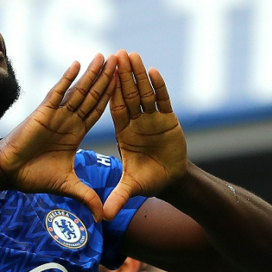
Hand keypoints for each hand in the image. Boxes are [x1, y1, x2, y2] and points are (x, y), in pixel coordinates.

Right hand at [0, 53, 116, 220]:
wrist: (8, 172)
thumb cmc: (33, 176)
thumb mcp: (67, 186)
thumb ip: (86, 195)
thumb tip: (103, 216)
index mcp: (75, 132)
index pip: (99, 112)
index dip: (113, 98)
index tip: (128, 86)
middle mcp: (68, 120)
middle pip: (93, 96)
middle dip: (108, 80)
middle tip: (122, 61)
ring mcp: (56, 114)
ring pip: (79, 90)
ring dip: (92, 74)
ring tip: (105, 57)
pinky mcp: (42, 112)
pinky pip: (57, 92)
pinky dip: (67, 78)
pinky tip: (78, 64)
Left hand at [103, 50, 187, 219]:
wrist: (171, 180)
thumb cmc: (149, 181)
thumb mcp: (130, 189)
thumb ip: (117, 199)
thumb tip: (102, 217)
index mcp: (123, 133)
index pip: (114, 109)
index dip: (108, 92)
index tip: (100, 76)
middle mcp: (136, 122)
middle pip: (127, 95)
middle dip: (121, 75)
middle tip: (114, 54)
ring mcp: (153, 119)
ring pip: (144, 93)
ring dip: (138, 74)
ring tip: (132, 54)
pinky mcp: (169, 120)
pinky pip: (163, 101)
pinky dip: (159, 87)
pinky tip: (153, 71)